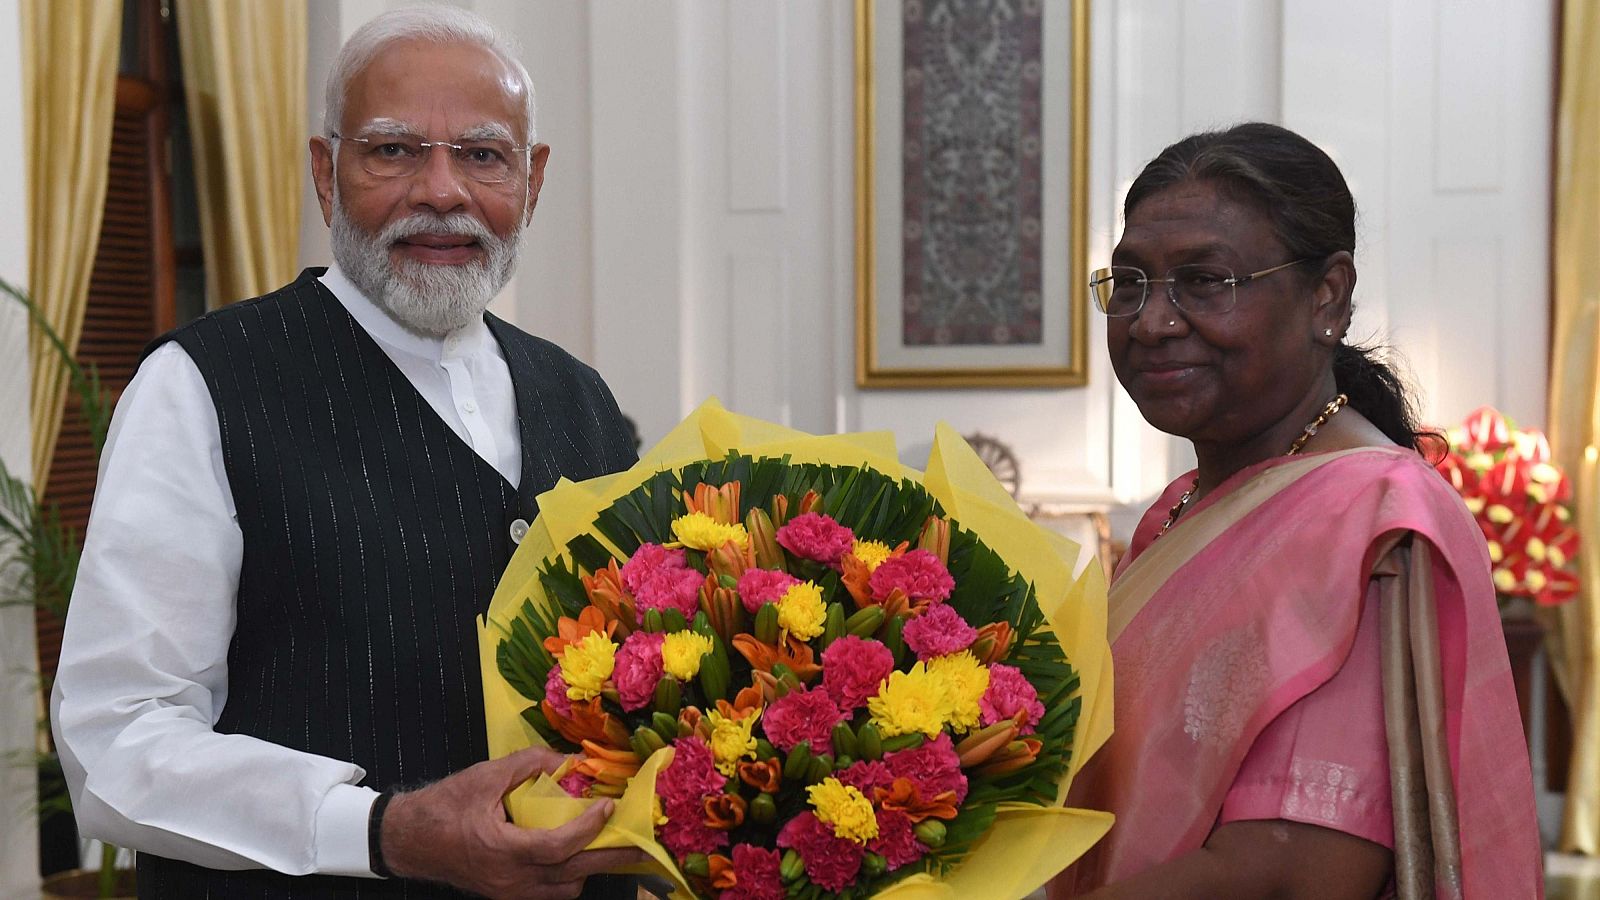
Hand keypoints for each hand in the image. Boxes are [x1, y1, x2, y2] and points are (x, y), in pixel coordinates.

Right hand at [380, 746, 649, 898]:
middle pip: (572, 875)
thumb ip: (530, 764)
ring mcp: (509, 892)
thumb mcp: (485, 776)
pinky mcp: (507, 895)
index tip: (608, 806)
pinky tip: (576, 855)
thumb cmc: (444, 806)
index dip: (588, 828)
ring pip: (564, 890)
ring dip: (588, 867)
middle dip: (610, 857)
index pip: (558, 846)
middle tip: (639, 842)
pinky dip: (569, 876)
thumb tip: (571, 760)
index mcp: (502, 850)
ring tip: (609, 844)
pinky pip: (550, 894)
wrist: (409, 840)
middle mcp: (509, 879)